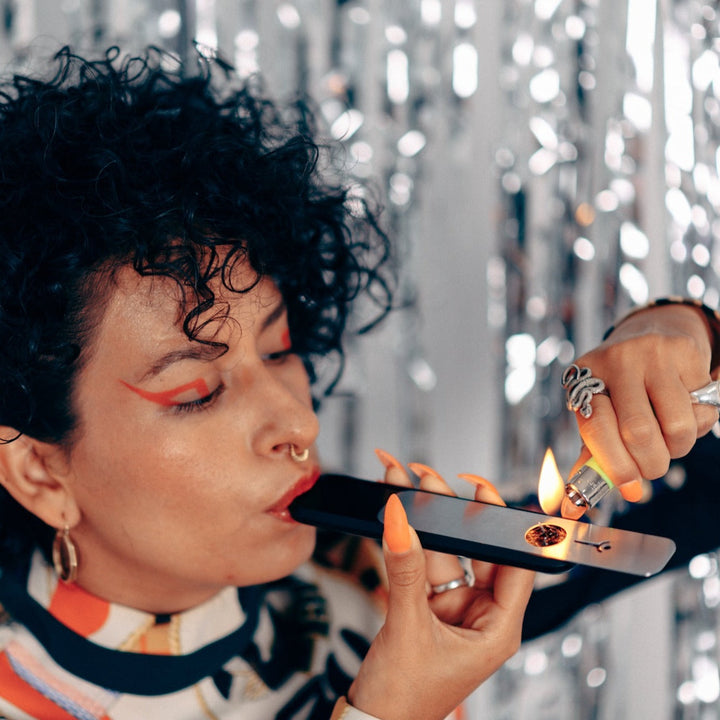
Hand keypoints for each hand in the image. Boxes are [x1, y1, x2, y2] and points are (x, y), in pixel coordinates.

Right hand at [347, 453, 533, 719]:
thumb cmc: (404, 701)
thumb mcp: (407, 628)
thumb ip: (404, 569)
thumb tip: (401, 520)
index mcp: (498, 628)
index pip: (516, 563)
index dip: (504, 524)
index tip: (486, 490)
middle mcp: (480, 615)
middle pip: (473, 549)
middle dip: (449, 512)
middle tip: (427, 478)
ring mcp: (452, 610)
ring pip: (442, 552)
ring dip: (421, 520)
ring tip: (401, 483)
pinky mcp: (426, 607)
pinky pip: (420, 565)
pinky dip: (406, 540)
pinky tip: (395, 514)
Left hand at [568, 303, 718, 497]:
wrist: (651, 334)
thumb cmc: (620, 390)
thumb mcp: (599, 414)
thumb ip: (590, 458)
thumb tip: (572, 506)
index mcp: (583, 378)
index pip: (596, 428)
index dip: (614, 465)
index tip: (629, 488)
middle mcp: (613, 360)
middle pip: (638, 432)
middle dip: (650, 464)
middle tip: (653, 468)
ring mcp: (650, 353)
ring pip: (676, 426)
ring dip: (677, 448)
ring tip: (668, 439)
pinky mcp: (684, 352)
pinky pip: (701, 409)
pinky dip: (697, 424)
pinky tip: (684, 409)